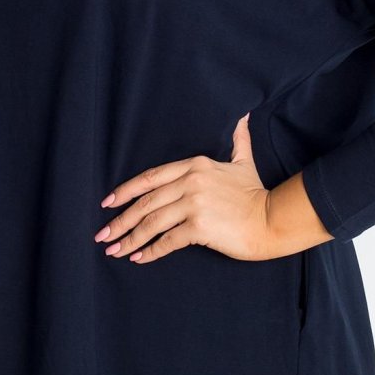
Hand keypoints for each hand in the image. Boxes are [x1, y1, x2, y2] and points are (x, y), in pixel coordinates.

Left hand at [93, 113, 275, 265]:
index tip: (108, 202)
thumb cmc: (255, 193)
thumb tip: (243, 117)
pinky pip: (167, 241)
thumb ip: (238, 140)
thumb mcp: (244, 161)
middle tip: (102, 235)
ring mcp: (194, 205)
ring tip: (114, 249)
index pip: (151, 177)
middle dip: (121, 220)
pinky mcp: (199, 228)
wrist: (272, 220)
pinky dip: (150, 251)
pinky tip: (138, 258)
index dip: (126, 190)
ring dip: (129, 238)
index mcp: (195, 165)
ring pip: (152, 222)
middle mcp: (191, 182)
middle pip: (146, 202)